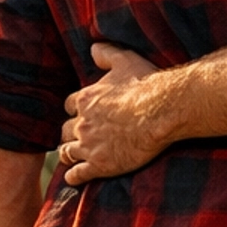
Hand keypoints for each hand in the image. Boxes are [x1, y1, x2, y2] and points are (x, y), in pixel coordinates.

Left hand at [61, 43, 163, 182]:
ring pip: (67, 152)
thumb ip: (106, 53)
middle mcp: (82, 123)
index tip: (82, 113)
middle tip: (78, 136)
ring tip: (72, 156)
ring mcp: (89, 146)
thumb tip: (92, 48)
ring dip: (69, 153)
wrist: (160, 112)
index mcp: (86, 99)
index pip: (70, 106)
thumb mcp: (124, 60)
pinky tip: (73, 178)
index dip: (76, 110)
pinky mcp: (99, 165)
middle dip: (71, 132)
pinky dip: (73, 176)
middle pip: (66, 130)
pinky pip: (77, 174)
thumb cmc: (144, 85)